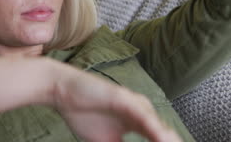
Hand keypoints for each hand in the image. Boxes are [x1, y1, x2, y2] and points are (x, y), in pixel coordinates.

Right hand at [47, 61, 181, 141]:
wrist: (64, 92)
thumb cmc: (83, 114)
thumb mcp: (105, 141)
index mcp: (138, 123)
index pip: (158, 140)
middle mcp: (141, 112)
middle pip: (162, 134)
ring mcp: (134, 104)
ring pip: (157, 126)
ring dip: (166, 139)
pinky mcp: (124, 98)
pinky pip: (142, 115)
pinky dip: (152, 128)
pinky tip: (160, 138)